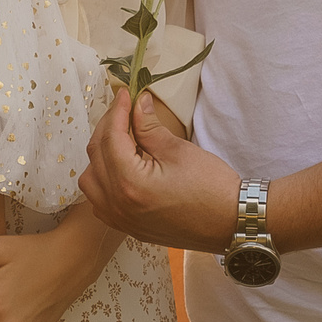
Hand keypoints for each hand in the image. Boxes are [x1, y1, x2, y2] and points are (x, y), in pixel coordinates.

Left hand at [80, 91, 240, 251]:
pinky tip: (119, 168)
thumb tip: (137, 104)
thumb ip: (149, 126)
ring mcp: (121, 219)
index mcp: (130, 183)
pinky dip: (103, 181)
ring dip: (101, 156)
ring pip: (91, 180)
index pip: (111, 137)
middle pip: (97, 155)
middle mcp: (118, 204)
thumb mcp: (178, 150)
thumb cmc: (211, 188)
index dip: (117, 110)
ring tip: (121, 139)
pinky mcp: (129, 227)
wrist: (231, 223)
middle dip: (108, 128)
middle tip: (125, 110)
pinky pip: (99, 201)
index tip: (124, 94)